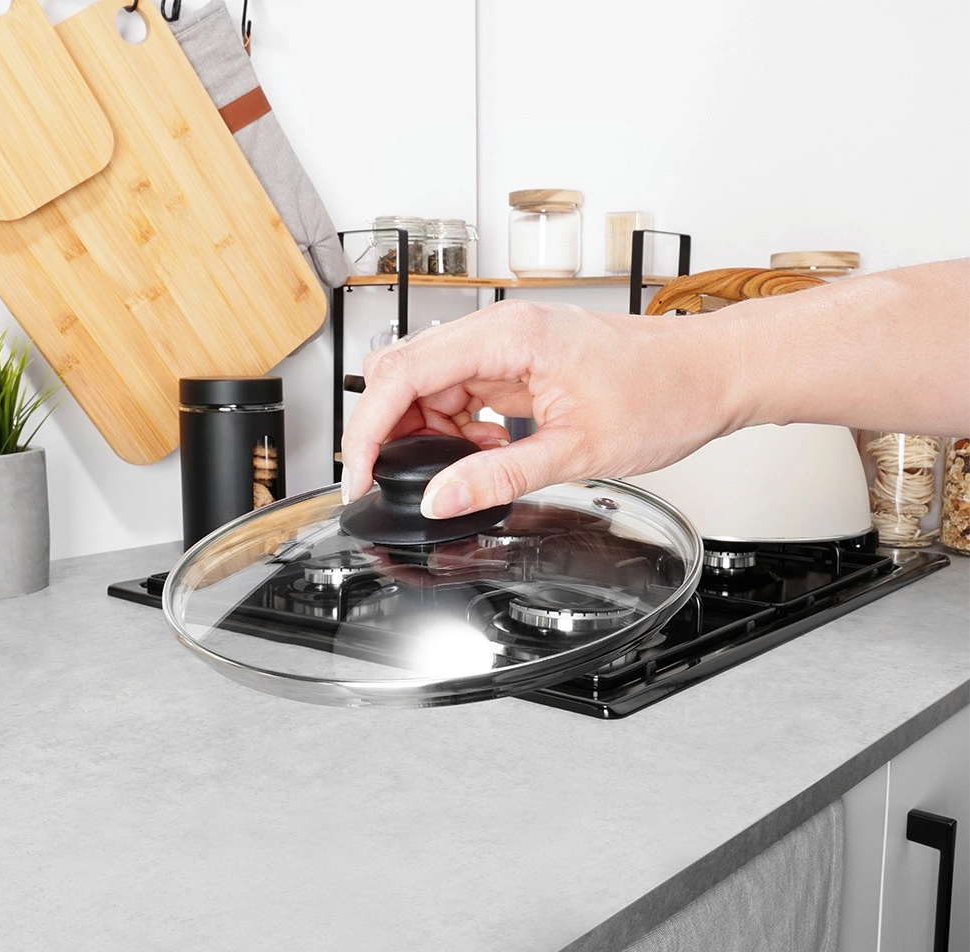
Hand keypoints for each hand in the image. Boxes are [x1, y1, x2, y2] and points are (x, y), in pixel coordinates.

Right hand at [341, 299, 741, 518]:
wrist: (710, 374)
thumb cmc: (665, 391)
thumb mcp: (577, 448)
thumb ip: (500, 475)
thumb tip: (440, 499)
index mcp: (509, 336)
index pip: (404, 374)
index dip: (370, 430)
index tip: (360, 476)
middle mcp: (502, 331)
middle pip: (406, 375)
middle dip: (391, 432)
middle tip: (394, 483)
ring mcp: (510, 346)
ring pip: (432, 387)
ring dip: (428, 434)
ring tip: (455, 472)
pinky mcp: (521, 363)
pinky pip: (465, 394)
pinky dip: (460, 429)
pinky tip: (484, 453)